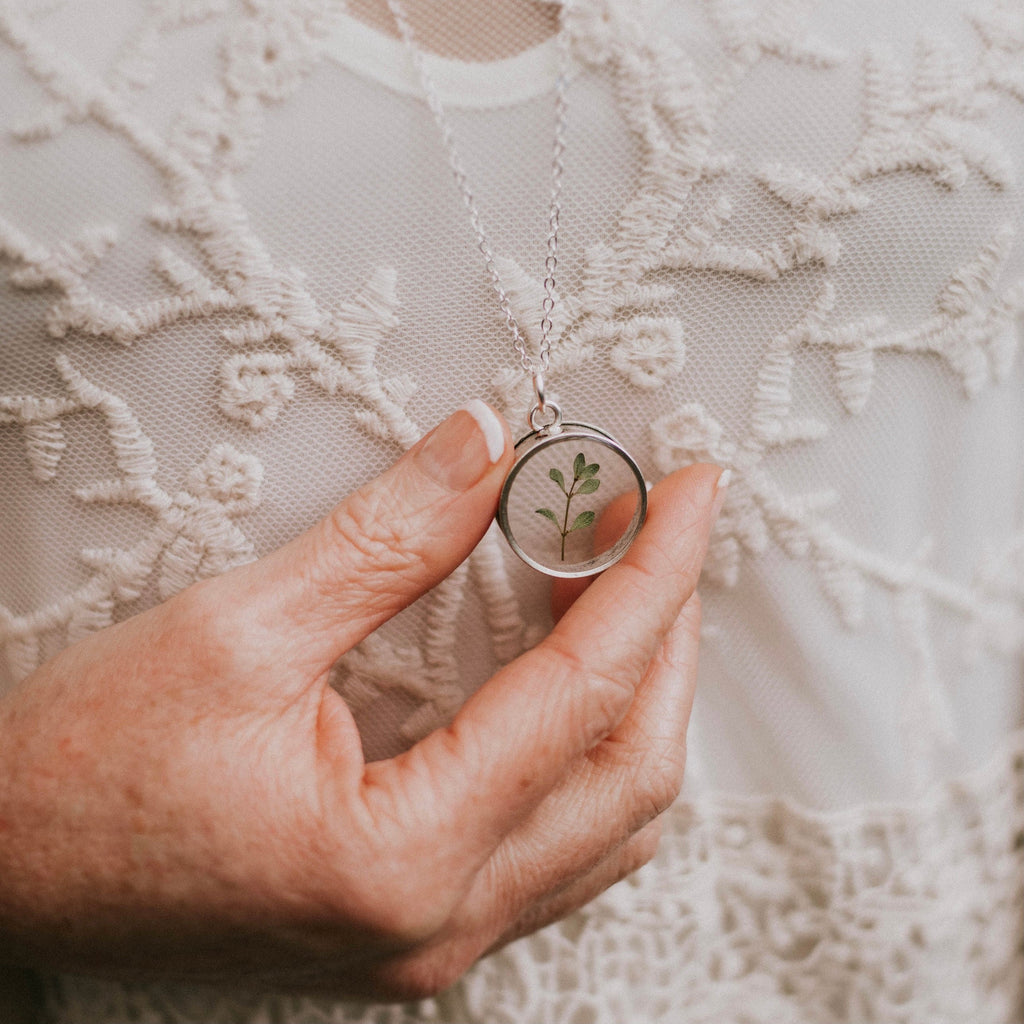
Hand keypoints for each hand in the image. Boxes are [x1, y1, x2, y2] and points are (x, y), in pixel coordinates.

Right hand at [0, 401, 725, 998]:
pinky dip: (589, 749)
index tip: (688, 493)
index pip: (583, 694)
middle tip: (664, 529)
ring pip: (609, 820)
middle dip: (664, 634)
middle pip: (628, 770)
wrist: (0, 875)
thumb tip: (486, 450)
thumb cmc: (81, 774)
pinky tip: (572, 678)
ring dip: (638, 696)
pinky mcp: (414, 925)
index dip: (651, 575)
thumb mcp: (239, 632)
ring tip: (629, 589)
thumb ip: (388, 536)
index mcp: (400, 860)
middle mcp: (438, 925)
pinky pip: (559, 845)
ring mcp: (433, 939)